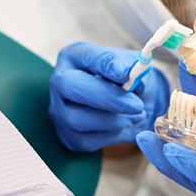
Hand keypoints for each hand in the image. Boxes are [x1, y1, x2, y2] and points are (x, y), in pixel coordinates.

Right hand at [49, 42, 169, 150]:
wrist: (131, 106)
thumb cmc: (128, 81)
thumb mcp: (134, 67)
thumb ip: (133, 68)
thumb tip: (129, 74)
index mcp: (75, 56)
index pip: (87, 57)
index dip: (107, 65)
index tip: (127, 73)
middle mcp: (60, 81)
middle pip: (70, 86)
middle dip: (106, 97)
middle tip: (137, 104)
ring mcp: (59, 110)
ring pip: (77, 118)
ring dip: (113, 119)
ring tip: (136, 114)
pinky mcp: (67, 135)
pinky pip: (86, 140)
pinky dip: (111, 134)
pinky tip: (124, 124)